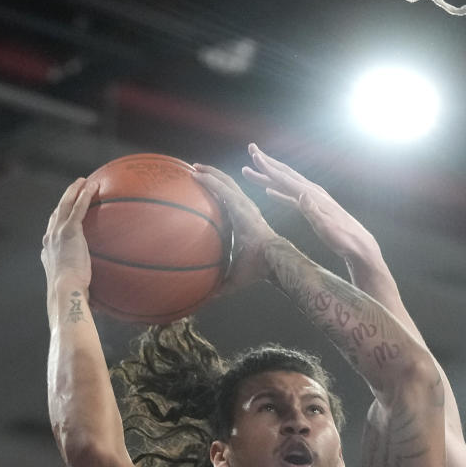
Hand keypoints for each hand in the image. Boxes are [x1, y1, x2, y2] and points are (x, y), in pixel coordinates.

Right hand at [41, 179, 95, 294]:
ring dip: (74, 190)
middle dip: (65, 198)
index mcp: (48, 250)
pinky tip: (92, 186)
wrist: (65, 289)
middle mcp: (50, 238)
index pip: (51, 229)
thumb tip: (92, 297)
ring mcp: (58, 232)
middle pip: (57, 211)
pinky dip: (84, 195)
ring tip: (83, 181)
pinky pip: (78, 208)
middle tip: (74, 188)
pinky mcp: (69, 231)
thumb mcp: (72, 287)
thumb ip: (78, 283)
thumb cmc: (71, 294)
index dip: (57, 218)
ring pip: (65, 204)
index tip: (63, 212)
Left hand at [191, 163, 277, 291]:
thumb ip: (220, 286)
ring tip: (194, 167)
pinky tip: (197, 175)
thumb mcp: (233, 277)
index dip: (217, 192)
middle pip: (226, 185)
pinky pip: (223, 188)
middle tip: (195, 170)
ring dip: (209, 173)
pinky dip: (210, 180)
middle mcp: (244, 208)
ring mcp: (244, 205)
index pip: (229, 201)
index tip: (204, 187)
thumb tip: (206, 299)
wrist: (271, 260)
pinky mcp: (242, 205)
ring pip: (225, 182)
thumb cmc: (256, 268)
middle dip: (212, 175)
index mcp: (243, 220)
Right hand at [242, 144, 377, 264]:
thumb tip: (301, 194)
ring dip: (269, 176)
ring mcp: (312, 198)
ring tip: (252, 170)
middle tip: (251, 149)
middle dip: (267, 162)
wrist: (358, 245)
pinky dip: (279, 192)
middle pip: (284, 174)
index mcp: (312, 195)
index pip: (286, 179)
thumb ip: (312, 211)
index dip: (268, 167)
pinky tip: (270, 191)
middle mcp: (311, 192)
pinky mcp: (313, 207)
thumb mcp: (327, 227)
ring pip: (286, 183)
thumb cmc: (343, 239)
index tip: (254, 155)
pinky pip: (291, 196)